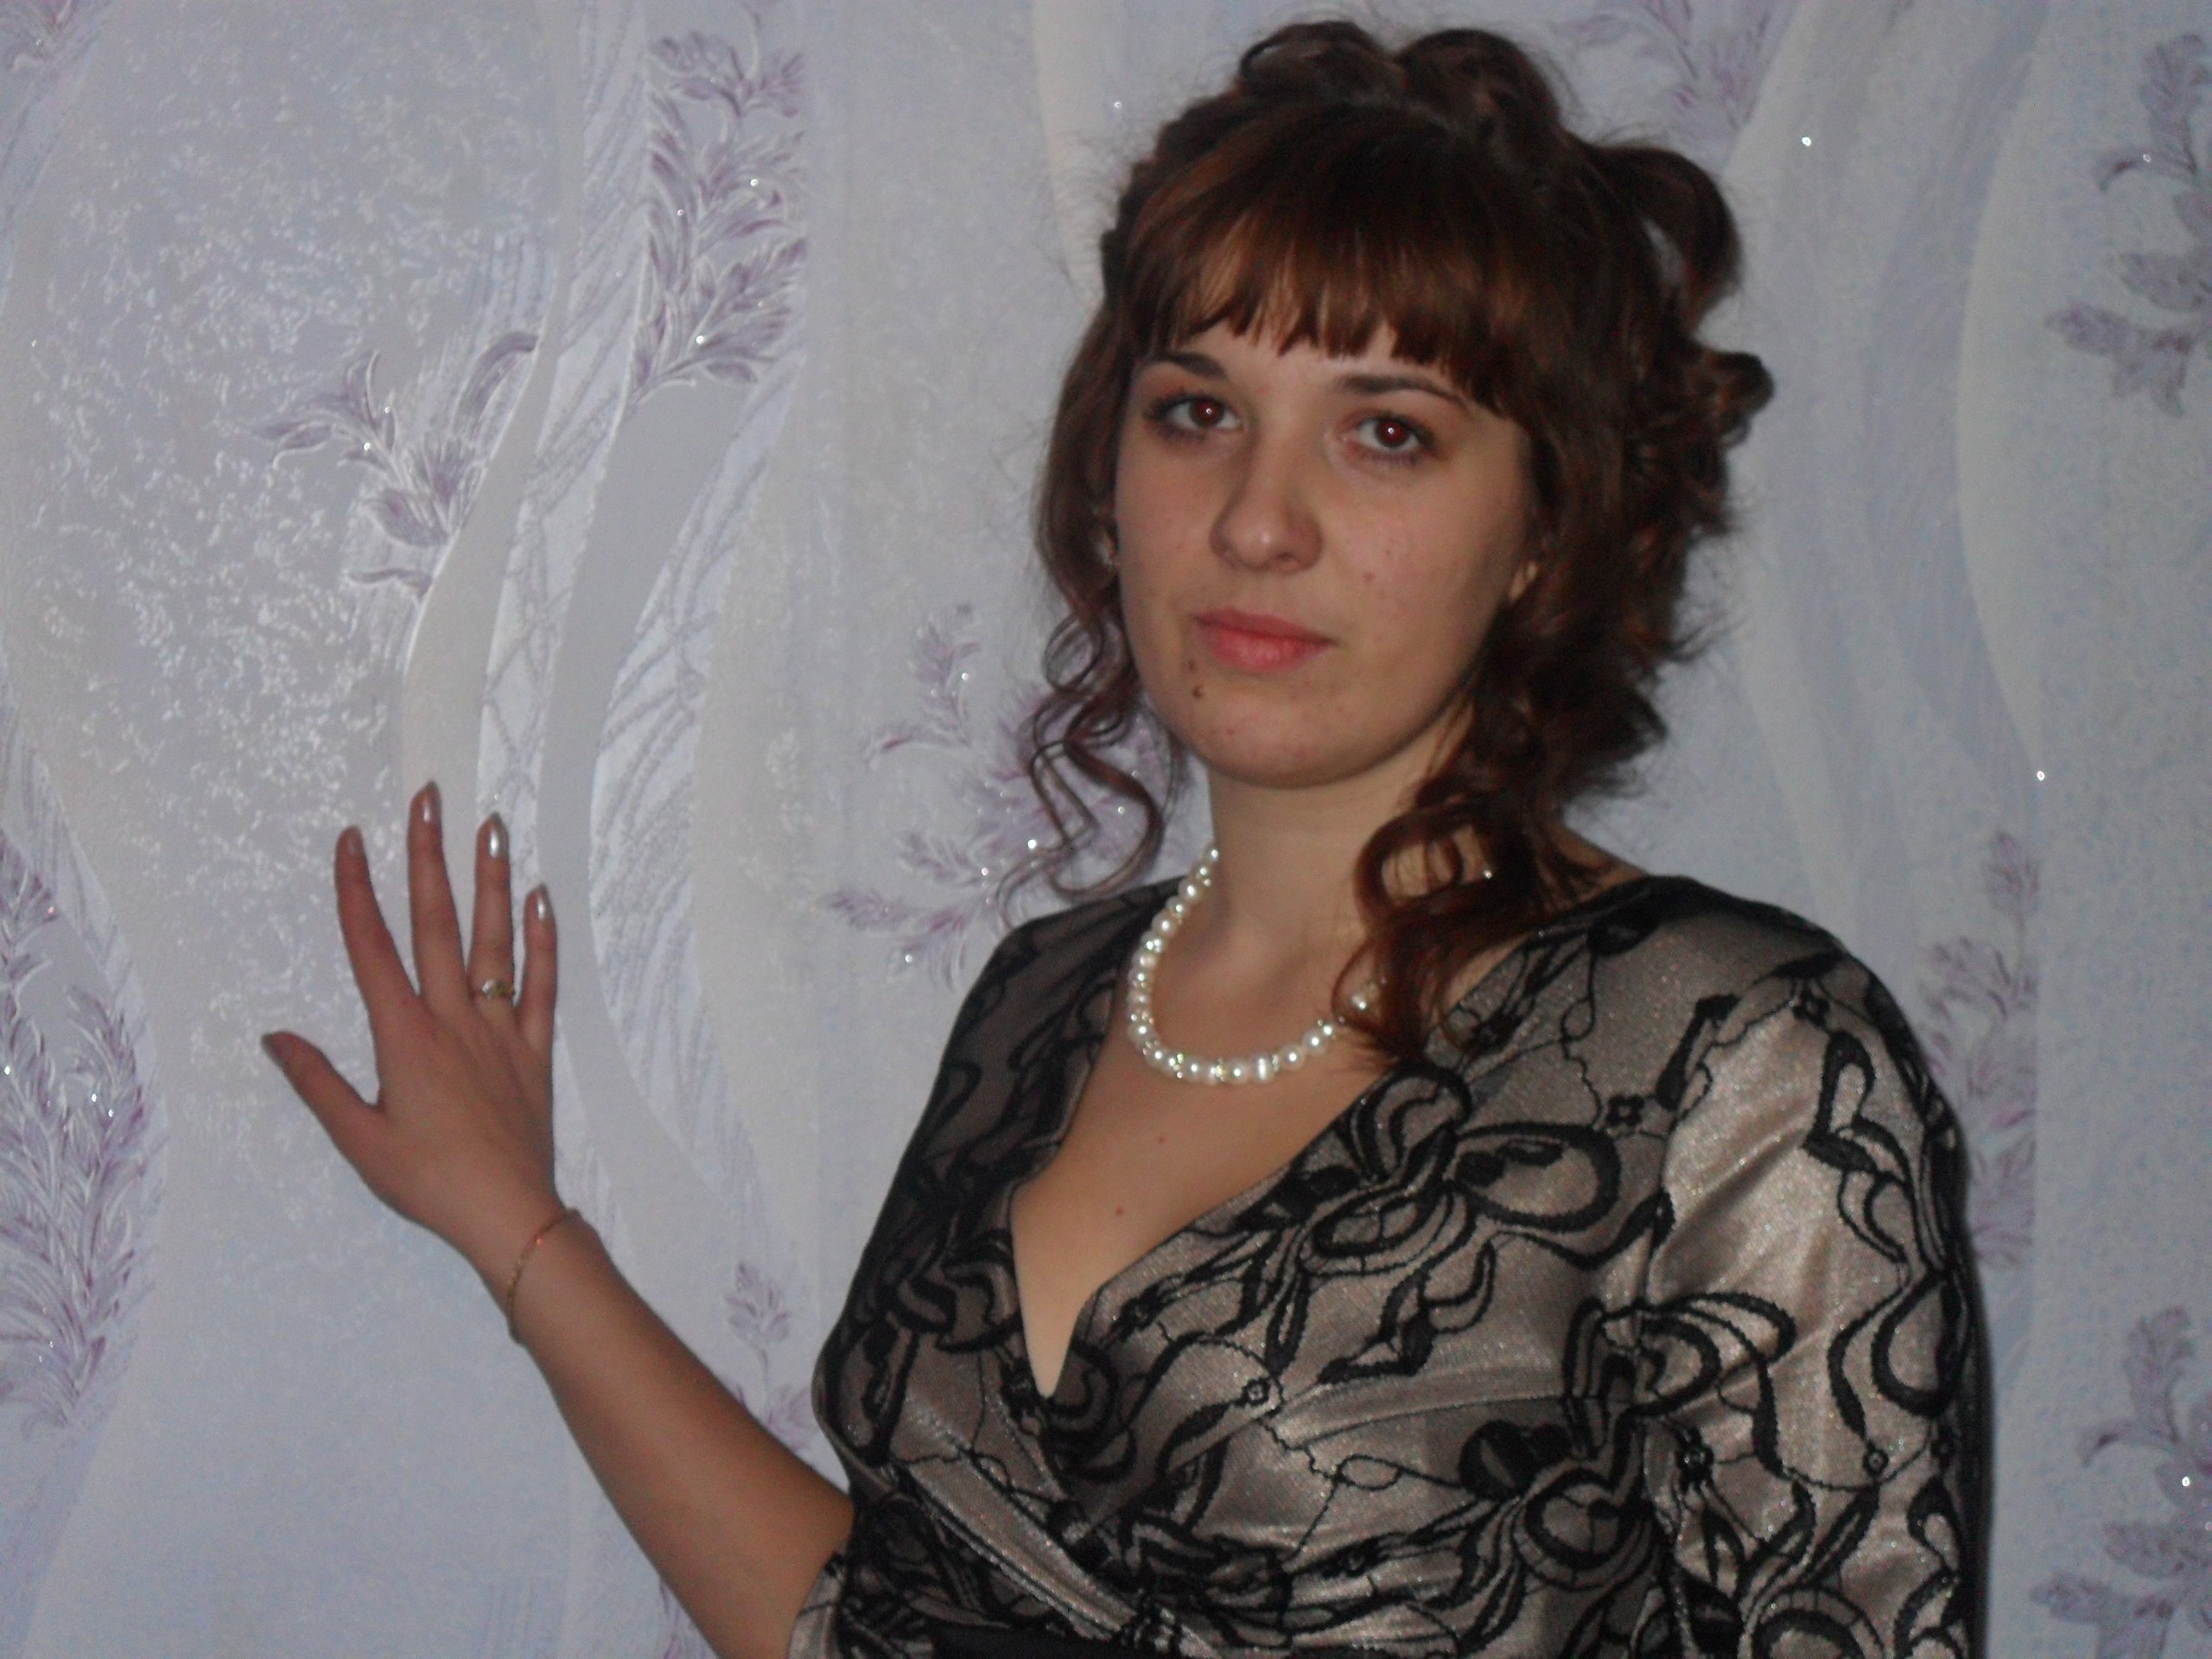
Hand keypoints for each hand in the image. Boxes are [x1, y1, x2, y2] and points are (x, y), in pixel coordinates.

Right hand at [264, 783, 562, 1289]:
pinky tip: (540, 897)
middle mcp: (453, 1019)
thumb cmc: (428, 1182)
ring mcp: (500, 1028)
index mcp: (404, 1037)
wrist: (508, 1213)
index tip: (351, 839)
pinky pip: (543, 983)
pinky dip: (543, 938)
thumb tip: (275, 1036)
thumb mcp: (359, 1140)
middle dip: (429, 856)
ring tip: (491, 824)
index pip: (373, 947)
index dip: (358, 890)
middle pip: (437, 923)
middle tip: (428, 797)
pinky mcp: (536, 1048)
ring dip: (491, 879)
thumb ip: (317, 1083)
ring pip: (494, 940)